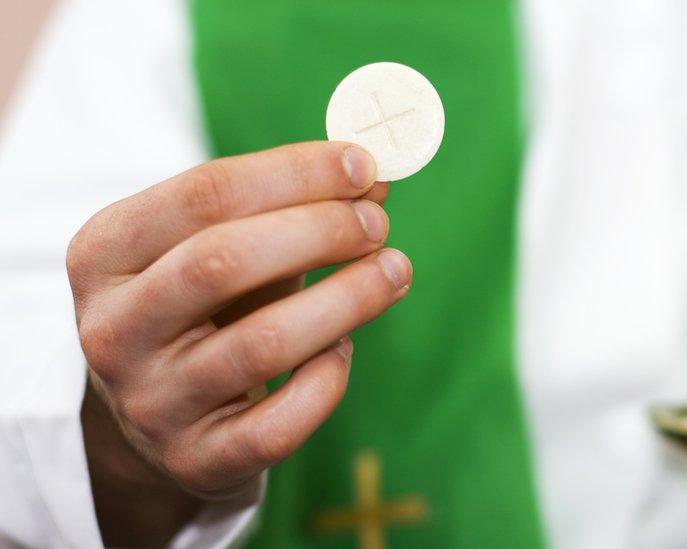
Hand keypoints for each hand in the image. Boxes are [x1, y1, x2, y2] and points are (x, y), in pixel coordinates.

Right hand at [67, 141, 410, 544]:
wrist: (154, 420)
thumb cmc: (201, 311)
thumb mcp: (222, 246)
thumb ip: (289, 207)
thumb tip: (375, 173)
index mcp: (105, 253)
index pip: (205, 193)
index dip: (296, 173)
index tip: (362, 163)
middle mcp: (112, 330)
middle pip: (225, 261)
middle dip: (321, 231)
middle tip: (378, 223)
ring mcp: (150, 403)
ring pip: (263, 344)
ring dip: (348, 299)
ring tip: (394, 271)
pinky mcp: (196, 460)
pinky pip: (279, 425)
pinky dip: (328, 380)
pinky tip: (344, 349)